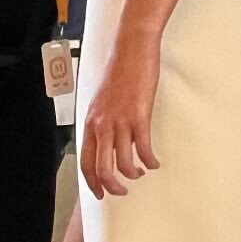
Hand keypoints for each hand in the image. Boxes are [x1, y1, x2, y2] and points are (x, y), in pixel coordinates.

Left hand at [80, 31, 161, 199]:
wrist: (131, 49)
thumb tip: (107, 140)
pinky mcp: (139, 117)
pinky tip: (154, 162)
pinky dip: (150, 161)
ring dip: (133, 174)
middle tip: (121, 191)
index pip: (85, 160)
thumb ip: (102, 121)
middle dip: (111, 186)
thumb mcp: (102, 100)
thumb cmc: (119, 71)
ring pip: (123, 163)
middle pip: (102, 168)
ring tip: (141, 172)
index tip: (99, 191)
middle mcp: (102, 124)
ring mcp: (120, 121)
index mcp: (91, 121)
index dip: (92, 181)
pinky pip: (144, 149)